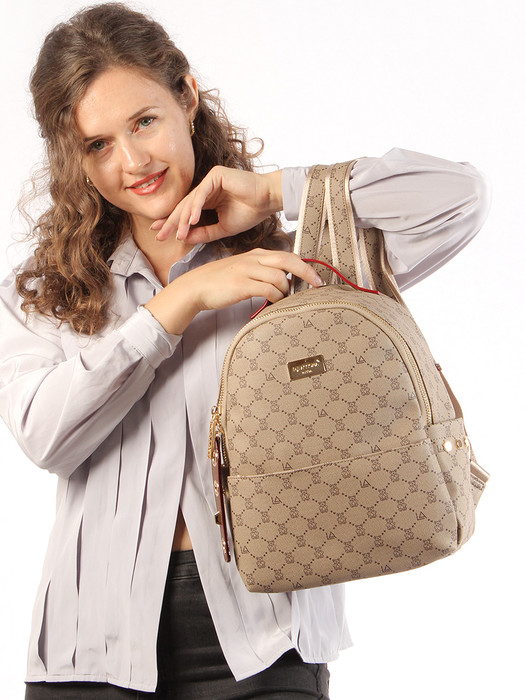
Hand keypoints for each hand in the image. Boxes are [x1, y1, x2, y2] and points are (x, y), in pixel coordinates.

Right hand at [144, 249, 323, 334]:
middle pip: (289, 261)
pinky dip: (276, 297)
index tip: (316, 277)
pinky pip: (268, 289)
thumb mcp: (243, 270)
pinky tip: (275, 303)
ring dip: (287, 291)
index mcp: (256, 254)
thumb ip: (262, 272)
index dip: (305, 266)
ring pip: (280, 277)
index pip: (287, 255)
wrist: (195, 287)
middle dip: (307, 273)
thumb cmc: (220, 282)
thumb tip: (283, 282)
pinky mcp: (241, 284)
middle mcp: (254, 259)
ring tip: (284, 300)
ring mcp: (247, 270)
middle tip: (318, 285)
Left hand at [151, 166, 282, 242]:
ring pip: (191, 201)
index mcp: (207, 201)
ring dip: (183, 219)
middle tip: (159, 235)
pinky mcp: (215, 175)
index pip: (186, 213)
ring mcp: (210, 180)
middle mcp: (206, 189)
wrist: (267, 200)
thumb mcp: (223, 228)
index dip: (173, 224)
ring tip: (178, 234)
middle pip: (184, 207)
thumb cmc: (250, 212)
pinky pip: (201, 193)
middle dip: (171, 222)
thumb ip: (204, 233)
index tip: (160, 235)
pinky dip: (196, 207)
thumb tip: (184, 239)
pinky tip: (191, 220)